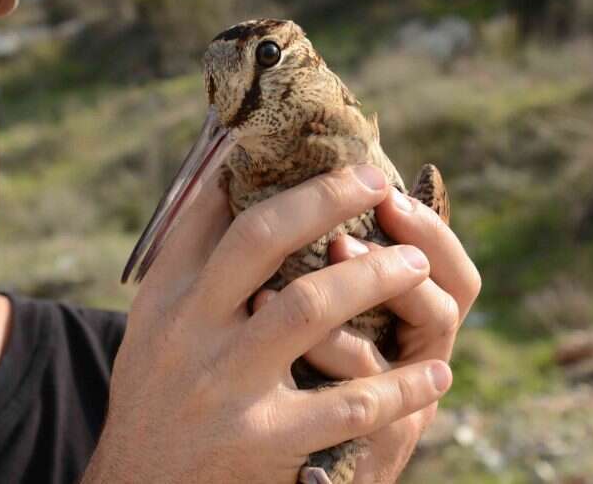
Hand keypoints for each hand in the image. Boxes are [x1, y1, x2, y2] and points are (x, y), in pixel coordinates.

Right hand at [83, 166, 453, 483]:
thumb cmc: (158, 391)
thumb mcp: (156, 321)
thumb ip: (189, 256)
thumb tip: (226, 176)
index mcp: (168, 296)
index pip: (214, 214)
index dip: (269, 175)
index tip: (323, 151)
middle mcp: (193, 331)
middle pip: (262, 240)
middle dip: (326, 200)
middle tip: (376, 181)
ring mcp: (229, 386)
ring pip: (309, 308)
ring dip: (372, 277)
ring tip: (417, 265)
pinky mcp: (265, 441)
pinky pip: (347, 404)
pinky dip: (399, 387)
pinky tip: (436, 372)